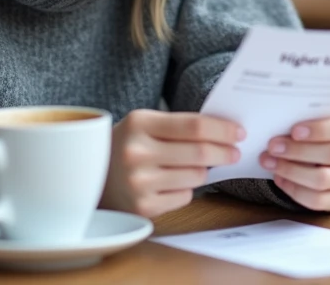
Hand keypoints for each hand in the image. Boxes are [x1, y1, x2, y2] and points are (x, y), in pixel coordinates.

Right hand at [102, 109, 244, 217]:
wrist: (91, 175)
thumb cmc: (128, 144)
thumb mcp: (145, 125)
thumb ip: (180, 125)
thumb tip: (225, 132)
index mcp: (139, 123)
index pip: (194, 126)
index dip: (222, 129)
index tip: (238, 132)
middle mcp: (137, 152)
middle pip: (201, 153)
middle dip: (225, 152)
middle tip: (234, 152)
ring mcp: (140, 182)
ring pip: (196, 176)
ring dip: (203, 171)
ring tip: (194, 166)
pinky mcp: (144, 207)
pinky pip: (185, 196)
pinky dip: (186, 189)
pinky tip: (172, 182)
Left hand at [259, 111, 329, 211]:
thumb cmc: (318, 130)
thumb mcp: (317, 118)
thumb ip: (305, 119)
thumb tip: (278, 124)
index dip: (319, 130)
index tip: (294, 131)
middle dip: (298, 151)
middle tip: (272, 147)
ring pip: (322, 180)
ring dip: (291, 171)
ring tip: (269, 162)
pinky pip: (317, 200)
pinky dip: (294, 190)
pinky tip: (279, 178)